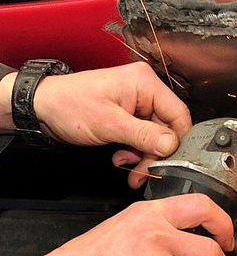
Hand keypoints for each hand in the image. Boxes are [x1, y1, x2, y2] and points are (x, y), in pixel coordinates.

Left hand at [11, 62, 190, 186]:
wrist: (40, 107)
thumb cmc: (68, 105)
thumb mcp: (109, 124)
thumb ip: (143, 135)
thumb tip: (171, 144)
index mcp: (146, 83)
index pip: (178, 113)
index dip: (176, 140)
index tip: (167, 161)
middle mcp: (144, 89)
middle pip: (166, 127)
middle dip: (153, 152)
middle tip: (142, 172)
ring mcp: (135, 101)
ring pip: (153, 134)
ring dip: (142, 154)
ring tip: (127, 167)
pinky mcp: (126, 113)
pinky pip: (140, 134)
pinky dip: (133, 149)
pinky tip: (120, 156)